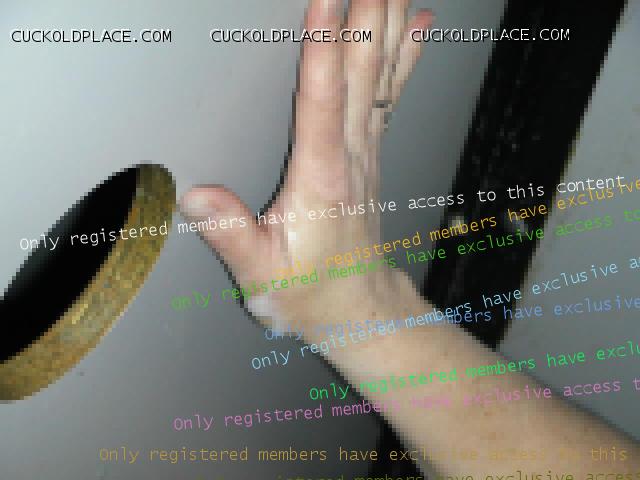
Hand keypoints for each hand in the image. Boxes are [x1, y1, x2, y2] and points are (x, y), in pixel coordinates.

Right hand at [180, 0, 432, 335]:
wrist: (357, 307)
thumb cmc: (311, 292)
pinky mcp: (371, 154)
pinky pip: (390, 96)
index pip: (322, 99)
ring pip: (381, 76)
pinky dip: (406, 57)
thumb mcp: (261, 276)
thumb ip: (231, 235)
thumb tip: (198, 197)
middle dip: (366, 14)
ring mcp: (367, 151)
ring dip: (388, 23)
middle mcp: (351, 156)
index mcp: (320, 178)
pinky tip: (418, 28)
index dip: (324, 45)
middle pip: (360, 73)